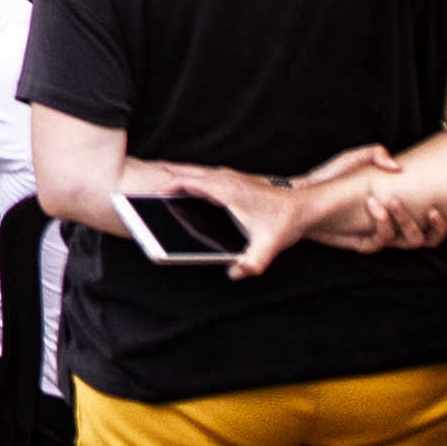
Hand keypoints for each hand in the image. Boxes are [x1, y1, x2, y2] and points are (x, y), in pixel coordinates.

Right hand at [148, 153, 377, 275]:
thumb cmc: (285, 222)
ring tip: (155, 183)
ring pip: (195, 171)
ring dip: (176, 175)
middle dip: (164, 176)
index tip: (151, 194)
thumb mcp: (270, 245)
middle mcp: (225, 180)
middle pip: (187, 172)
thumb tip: (236, 274)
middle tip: (142, 184)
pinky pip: (203, 175)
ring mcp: (229, 178)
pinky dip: (188, 177)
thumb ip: (253, 262)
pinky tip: (183, 188)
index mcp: (227, 190)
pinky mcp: (232, 181)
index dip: (168, 186)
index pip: (190, 181)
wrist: (304, 206)